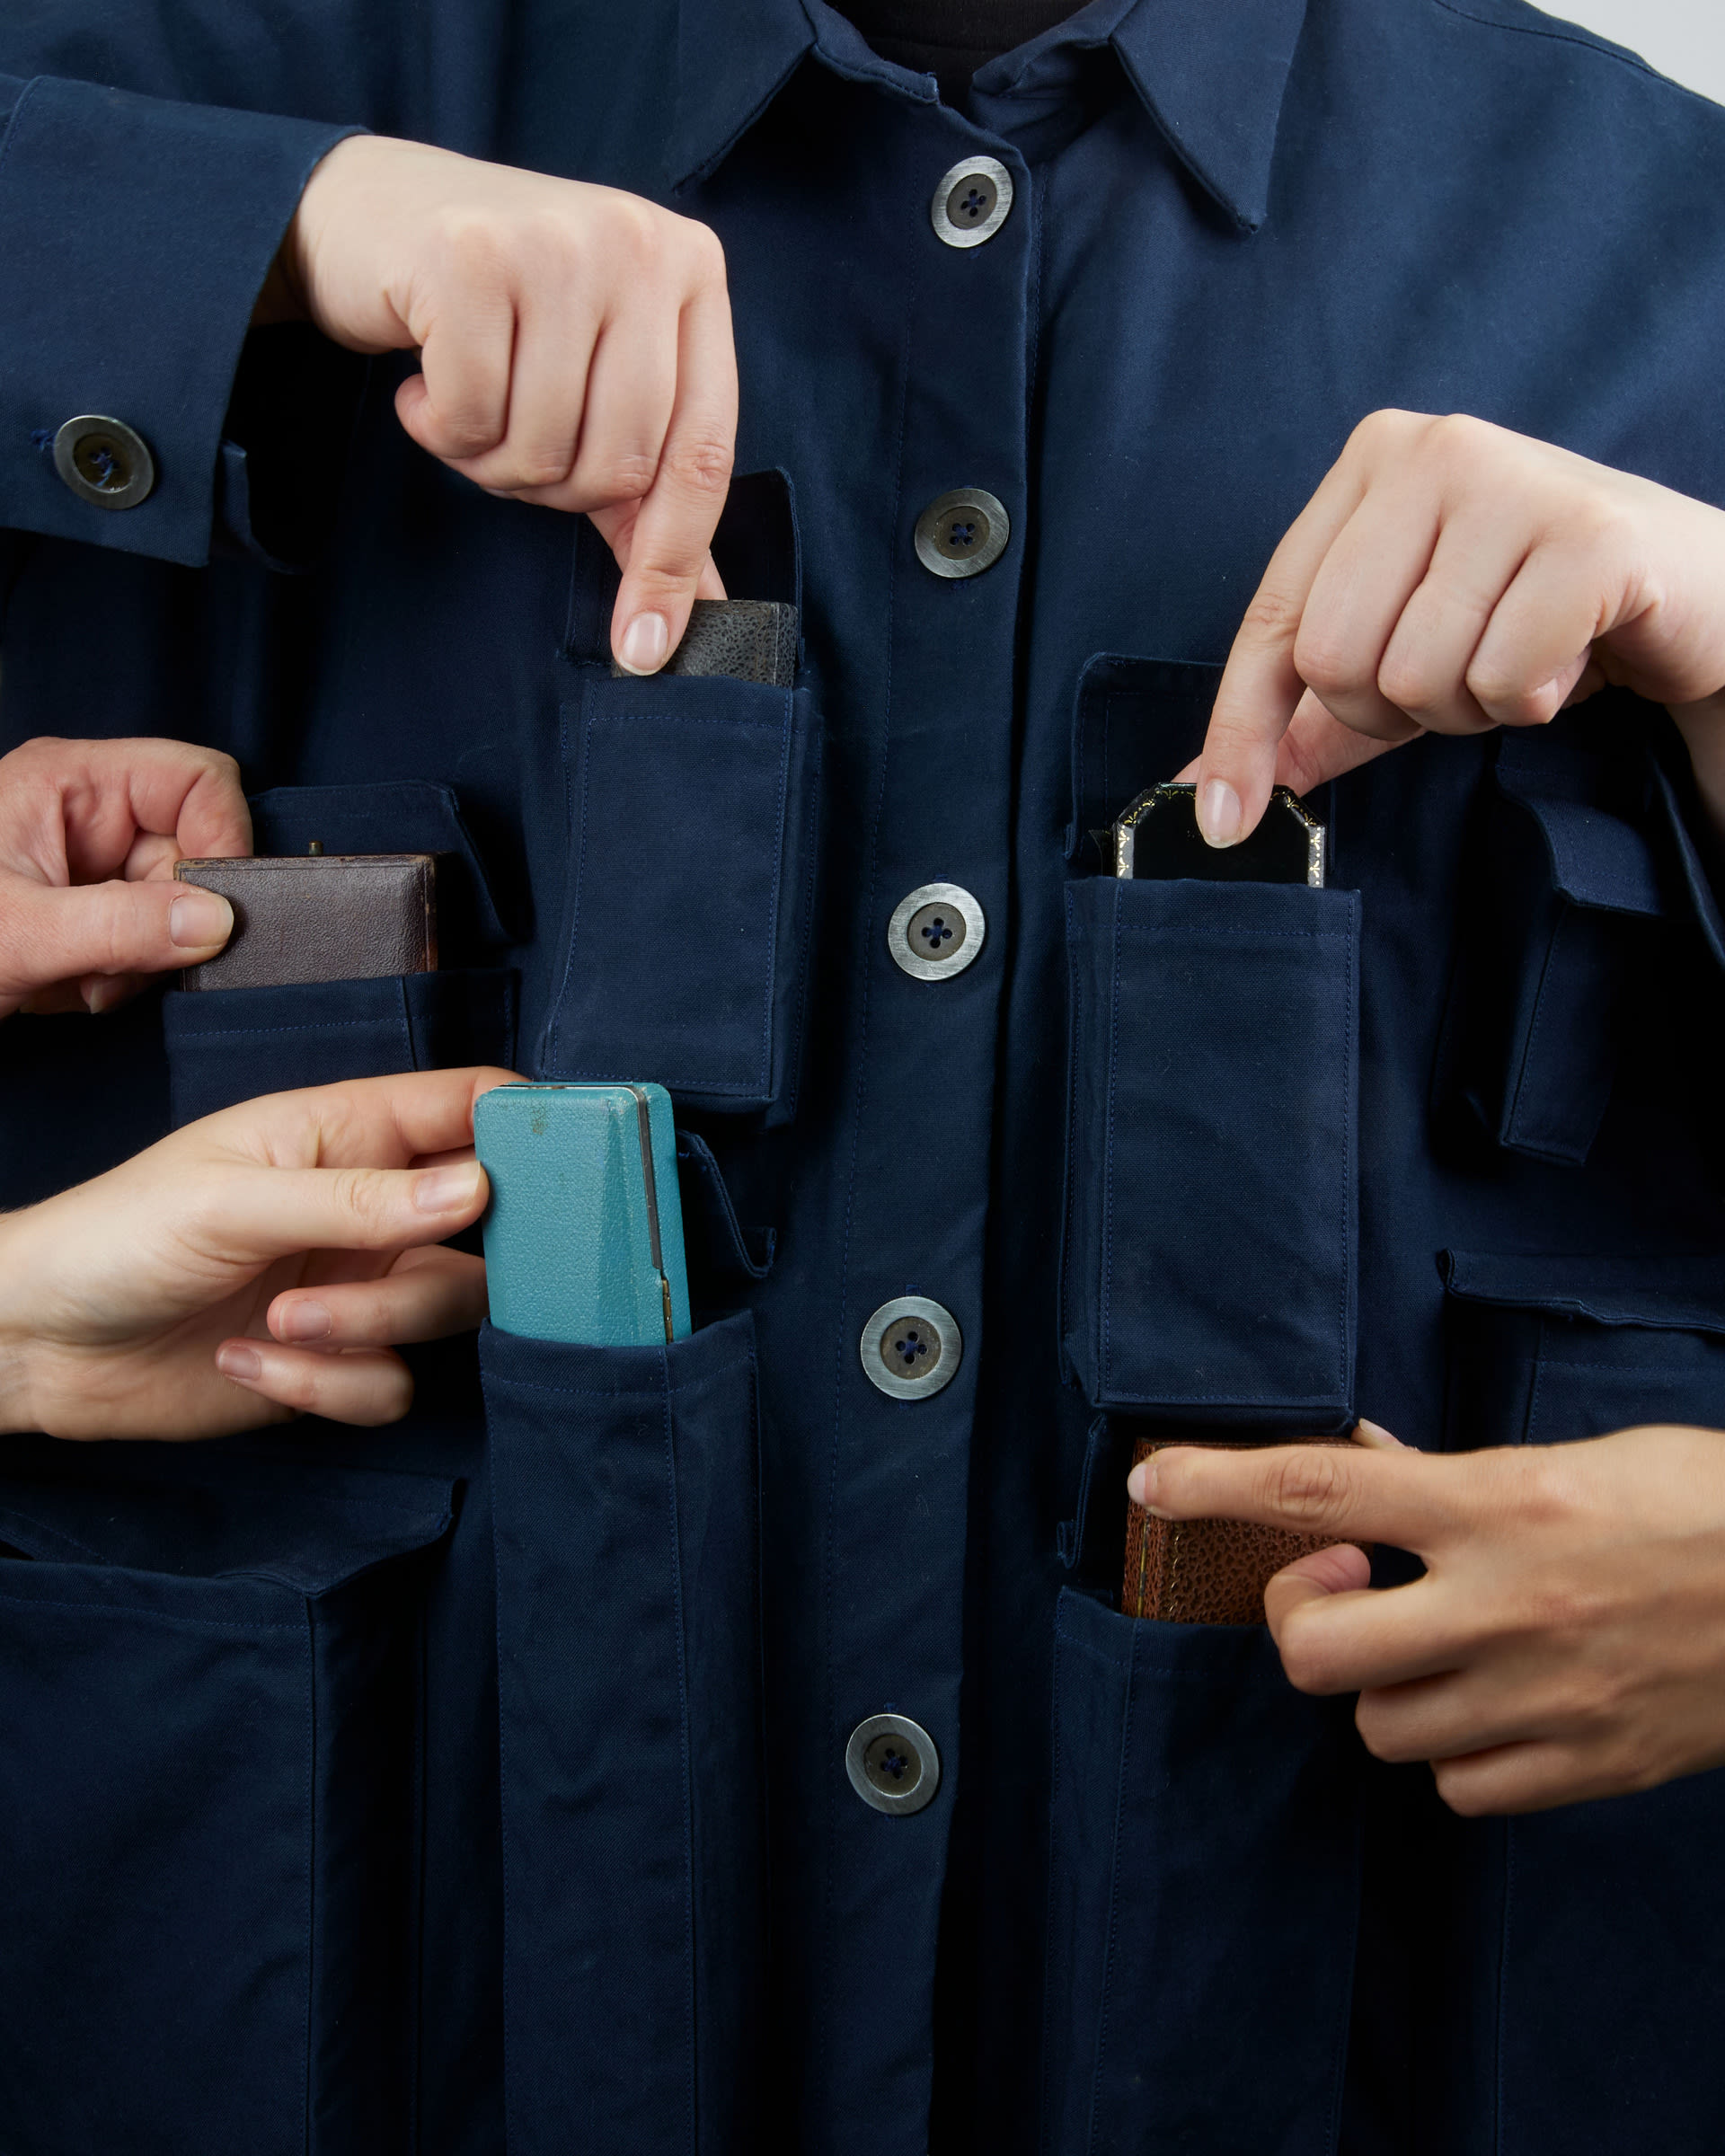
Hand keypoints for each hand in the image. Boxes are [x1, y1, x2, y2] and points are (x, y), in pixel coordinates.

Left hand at [0, 736, 249, 1017]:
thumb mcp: (21, 934)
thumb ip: (124, 925)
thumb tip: (218, 921)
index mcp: (70, 781)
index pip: (197, 781)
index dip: (222, 840)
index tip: (214, 911)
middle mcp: (86, 812)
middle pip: (192, 850)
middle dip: (169, 918)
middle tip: (120, 962)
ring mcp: (88, 864)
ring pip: (176, 905)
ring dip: (141, 957)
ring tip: (82, 980)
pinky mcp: (86, 911)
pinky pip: (147, 939)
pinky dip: (122, 974)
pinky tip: (77, 986)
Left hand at [0, 1067, 511, 1438]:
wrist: (37, 1346)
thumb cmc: (114, 1236)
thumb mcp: (231, 1201)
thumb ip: (359, 1199)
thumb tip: (480, 1190)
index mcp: (347, 1131)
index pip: (470, 1106)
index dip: (528, 1129)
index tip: (566, 1172)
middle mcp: (370, 1207)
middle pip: (487, 1228)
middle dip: (453, 1263)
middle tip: (406, 1274)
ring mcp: (358, 1285)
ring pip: (446, 1311)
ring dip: (371, 1327)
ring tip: (283, 1319)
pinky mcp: (336, 1362)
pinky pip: (390, 1384)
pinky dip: (328, 1385)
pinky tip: (251, 1361)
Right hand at [266, 135, 731, 671]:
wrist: (371, 213)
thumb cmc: (499, 312)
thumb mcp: (595, 383)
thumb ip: (651, 489)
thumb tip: (702, 608)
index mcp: (693, 272)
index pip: (704, 453)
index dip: (672, 563)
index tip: (644, 651)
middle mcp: (639, 243)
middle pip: (620, 463)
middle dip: (552, 487)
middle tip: (510, 434)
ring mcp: (557, 241)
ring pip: (545, 446)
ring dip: (489, 457)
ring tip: (466, 394)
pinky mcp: (470, 255)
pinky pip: (470, 415)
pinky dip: (437, 424)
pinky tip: (423, 374)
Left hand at [1129, 1422, 1724, 1814]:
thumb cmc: (1698, 1506)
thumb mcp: (1567, 1461)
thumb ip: (1449, 1475)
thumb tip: (1357, 1464)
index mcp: (1497, 1504)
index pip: (1320, 1490)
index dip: (1218, 1485)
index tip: (1151, 1485)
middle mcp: (1505, 1604)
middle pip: (1313, 1648)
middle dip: (1302, 1623)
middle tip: (1348, 1595)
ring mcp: (1542, 1696)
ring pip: (1379, 1726)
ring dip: (1387, 1688)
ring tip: (1448, 1648)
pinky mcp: (1582, 1766)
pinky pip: (1456, 1788)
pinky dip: (1456, 1752)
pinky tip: (1497, 1706)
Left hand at [1189, 411, 1724, 842]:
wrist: (1695, 599)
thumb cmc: (1536, 618)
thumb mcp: (1405, 661)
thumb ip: (1305, 720)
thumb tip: (1201, 791)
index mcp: (1373, 460)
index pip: (1273, 620)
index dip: (1242, 731)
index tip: (1224, 821)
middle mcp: (1435, 449)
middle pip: (1335, 660)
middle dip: (1392, 710)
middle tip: (1460, 679)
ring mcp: (1514, 479)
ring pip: (1417, 675)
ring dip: (1472, 705)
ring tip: (1523, 659)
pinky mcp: (1589, 534)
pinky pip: (1502, 677)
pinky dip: (1532, 699)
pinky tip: (1570, 657)